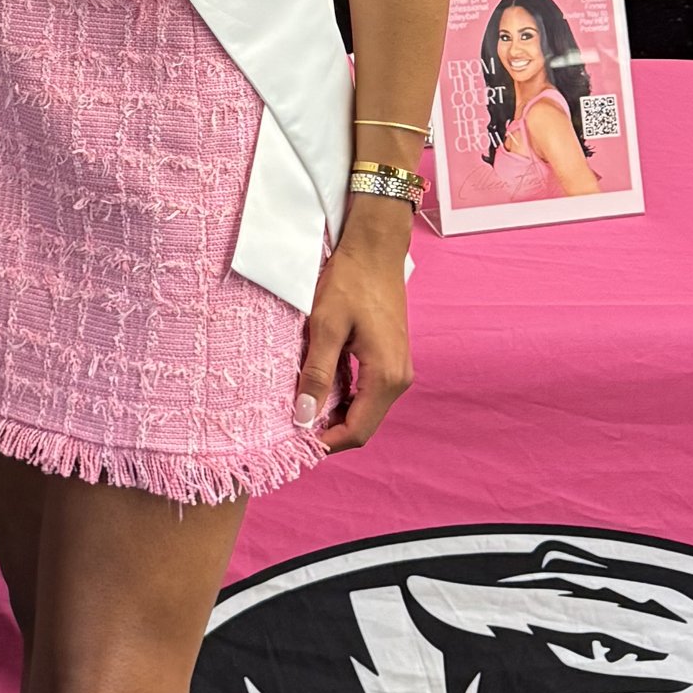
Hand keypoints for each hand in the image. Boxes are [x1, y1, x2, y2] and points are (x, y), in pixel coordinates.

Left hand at [293, 197, 414, 454]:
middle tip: (293, 429)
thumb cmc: (350, 281)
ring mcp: (398, 368)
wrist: (376, 248)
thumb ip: (317, 374)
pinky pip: (369, 391)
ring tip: (302, 410)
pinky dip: (345, 398)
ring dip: (336, 415)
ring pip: (366, 409)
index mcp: (386, 376)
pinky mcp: (391, 358)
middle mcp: (399, 378)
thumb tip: (305, 418)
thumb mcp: (326, 326)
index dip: (326, 443)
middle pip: (363, 424)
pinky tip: (320, 389)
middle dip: (330, 432)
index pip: (357, 431)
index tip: (295, 444)